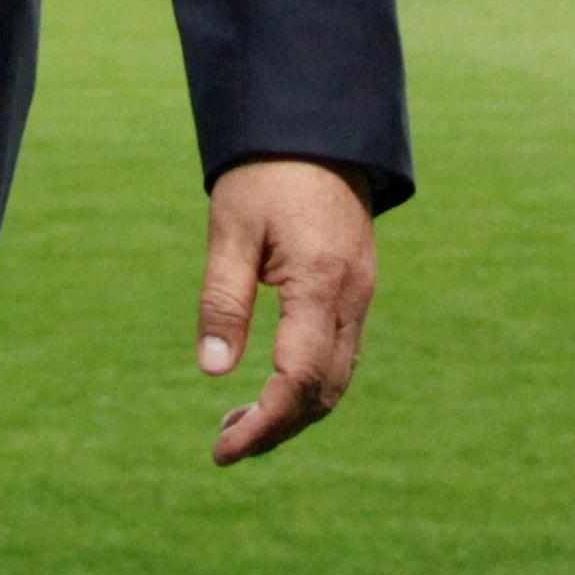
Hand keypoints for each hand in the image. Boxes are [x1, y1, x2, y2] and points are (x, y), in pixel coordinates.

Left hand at [194, 158, 375, 463]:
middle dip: (277, 428)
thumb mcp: (230, 229)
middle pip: (323, 391)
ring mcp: (361, 293)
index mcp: (321, 282)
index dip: (263, 423)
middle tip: (224, 444)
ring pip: (337, 378)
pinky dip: (308, 384)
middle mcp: (352, 296)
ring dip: (293, 411)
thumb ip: (222, 300)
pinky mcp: (357, 287)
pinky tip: (272, 385)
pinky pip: (340, 354)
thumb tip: (212, 371)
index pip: (297, 379)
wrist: (317, 125)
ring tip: (239, 424)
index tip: (223, 449)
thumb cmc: (265, 171)